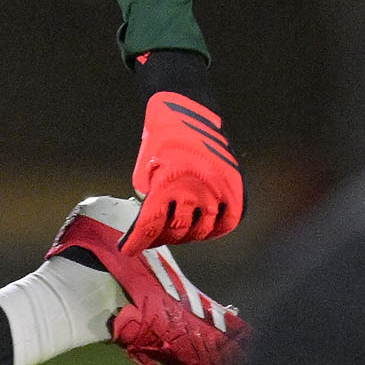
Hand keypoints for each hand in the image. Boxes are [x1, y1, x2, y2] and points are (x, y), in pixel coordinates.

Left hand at [125, 93, 241, 251]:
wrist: (189, 113)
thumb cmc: (161, 141)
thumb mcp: (144, 171)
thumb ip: (147, 201)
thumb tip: (149, 229)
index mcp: (169, 184)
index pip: (151, 225)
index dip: (139, 242)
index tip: (129, 250)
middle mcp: (196, 190)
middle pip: (176, 231)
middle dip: (161, 238)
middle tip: (153, 237)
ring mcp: (218, 191)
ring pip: (201, 231)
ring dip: (185, 235)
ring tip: (175, 231)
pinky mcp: (235, 188)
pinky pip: (227, 223)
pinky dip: (214, 230)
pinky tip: (201, 228)